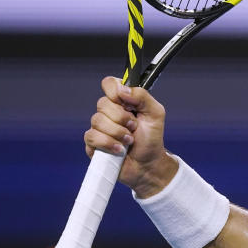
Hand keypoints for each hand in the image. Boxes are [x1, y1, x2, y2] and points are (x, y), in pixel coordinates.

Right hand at [85, 76, 175, 197]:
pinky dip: (109, 144)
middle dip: (122, 118)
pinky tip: (119, 150)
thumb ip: (142, 96)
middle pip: (103, 103)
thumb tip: (122, 89)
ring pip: (97, 120)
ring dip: (118, 133)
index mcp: (123, 100)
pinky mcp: (92, 143)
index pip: (109, 83)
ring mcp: (99, 127)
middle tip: (134, 127)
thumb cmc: (151, 138)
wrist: (147, 164)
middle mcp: (108, 111)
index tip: (127, 103)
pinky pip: (92, 137)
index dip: (114, 90)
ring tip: (129, 141)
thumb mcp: (155, 113)